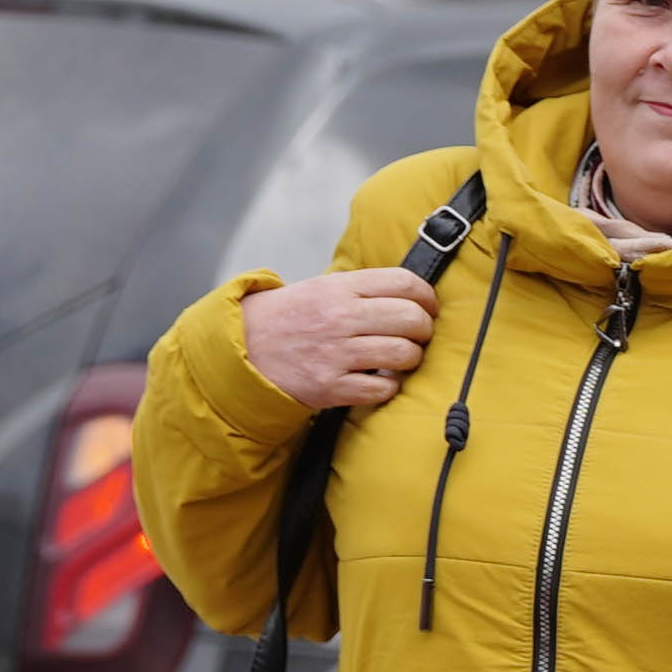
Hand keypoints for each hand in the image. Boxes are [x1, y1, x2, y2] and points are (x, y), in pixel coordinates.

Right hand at [240, 268, 441, 410]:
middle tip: (419, 336)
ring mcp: (336, 353)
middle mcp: (340, 317)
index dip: (428, 297)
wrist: (242, 350)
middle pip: (411, 318)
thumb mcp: (320, 289)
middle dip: (425, 329)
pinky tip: (382, 381)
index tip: (429, 307)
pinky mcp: (331, 386)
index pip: (404, 283)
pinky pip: (382, 389)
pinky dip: (390, 387)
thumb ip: (360, 288)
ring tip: (402, 359)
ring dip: (412, 359)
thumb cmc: (287, 319)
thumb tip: (409, 293)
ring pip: (403, 354)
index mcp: (340, 288)